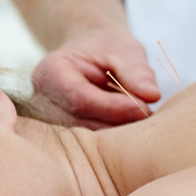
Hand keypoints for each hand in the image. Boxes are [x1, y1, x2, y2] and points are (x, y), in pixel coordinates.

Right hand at [31, 29, 160, 127]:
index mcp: (50, 73)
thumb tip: (152, 95)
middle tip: (151, 117)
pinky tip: (131, 127)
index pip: (81, 99)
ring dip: (118, 134)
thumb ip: (136, 71)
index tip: (145, 108)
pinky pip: (89, 146)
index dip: (115, 107)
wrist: (90, 56)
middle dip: (119, 123)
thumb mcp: (123, 50)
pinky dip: (113, 139)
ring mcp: (50, 123)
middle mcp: (43, 102)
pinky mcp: (63, 137)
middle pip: (83, 123)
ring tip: (144, 120)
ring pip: (87, 140)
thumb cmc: (106, 49)